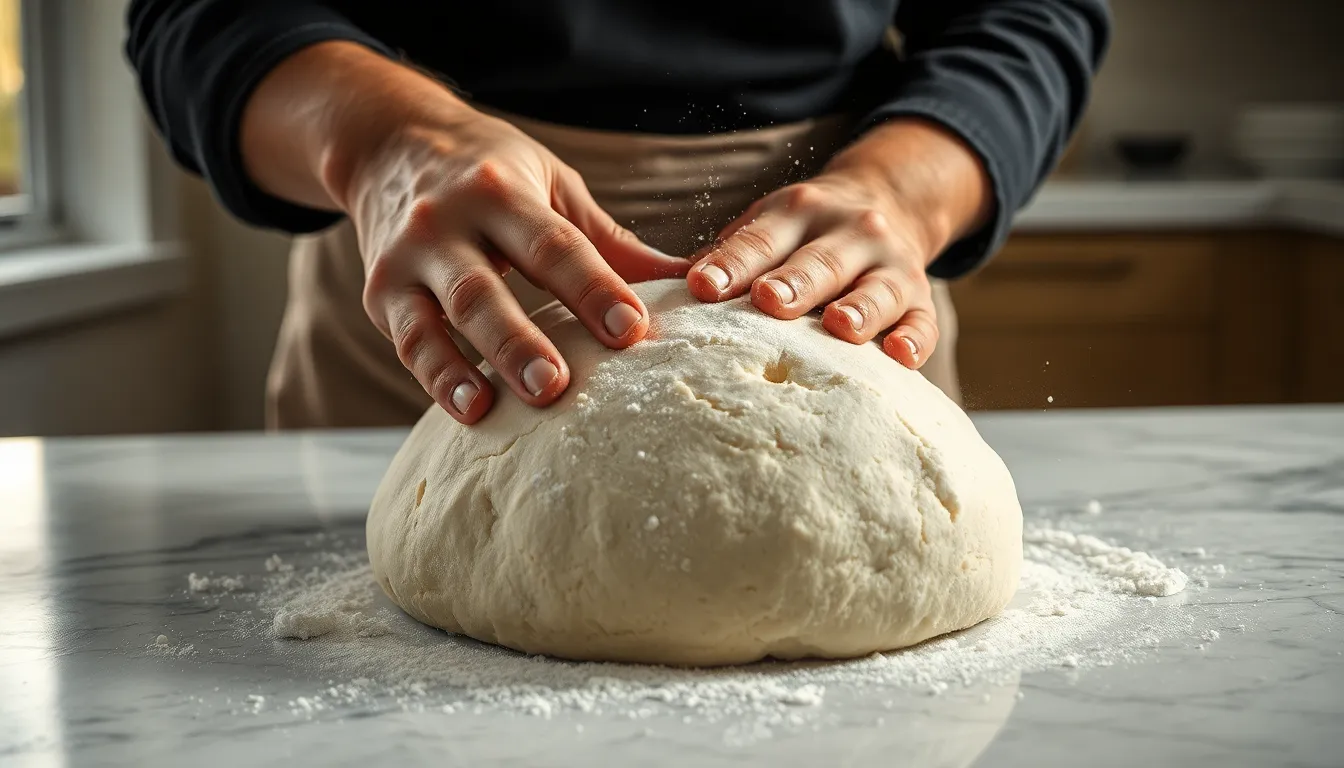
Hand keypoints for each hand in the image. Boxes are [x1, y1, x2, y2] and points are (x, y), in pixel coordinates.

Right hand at [345, 109, 686, 423]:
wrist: (388, 144)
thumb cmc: (492, 170)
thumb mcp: (551, 183)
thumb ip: (609, 240)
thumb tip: (688, 279)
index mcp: (501, 191)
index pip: (554, 246)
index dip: (594, 288)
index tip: (633, 329)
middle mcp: (446, 223)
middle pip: (486, 290)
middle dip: (521, 340)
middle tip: (557, 385)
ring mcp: (407, 261)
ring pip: (439, 320)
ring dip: (467, 367)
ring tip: (494, 406)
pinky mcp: (380, 295)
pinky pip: (409, 343)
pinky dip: (436, 378)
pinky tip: (469, 409)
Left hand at [686, 119, 990, 367]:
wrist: (888, 204)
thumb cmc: (801, 237)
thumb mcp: (768, 229)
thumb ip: (726, 261)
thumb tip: (657, 299)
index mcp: (797, 213)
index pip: (759, 240)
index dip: (732, 264)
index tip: (703, 287)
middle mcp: (848, 232)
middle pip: (818, 261)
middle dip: (794, 282)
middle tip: (768, 301)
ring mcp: (890, 265)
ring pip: (876, 289)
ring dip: (858, 308)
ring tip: (839, 326)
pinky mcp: (921, 299)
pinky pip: (923, 321)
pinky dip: (915, 338)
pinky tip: (900, 354)